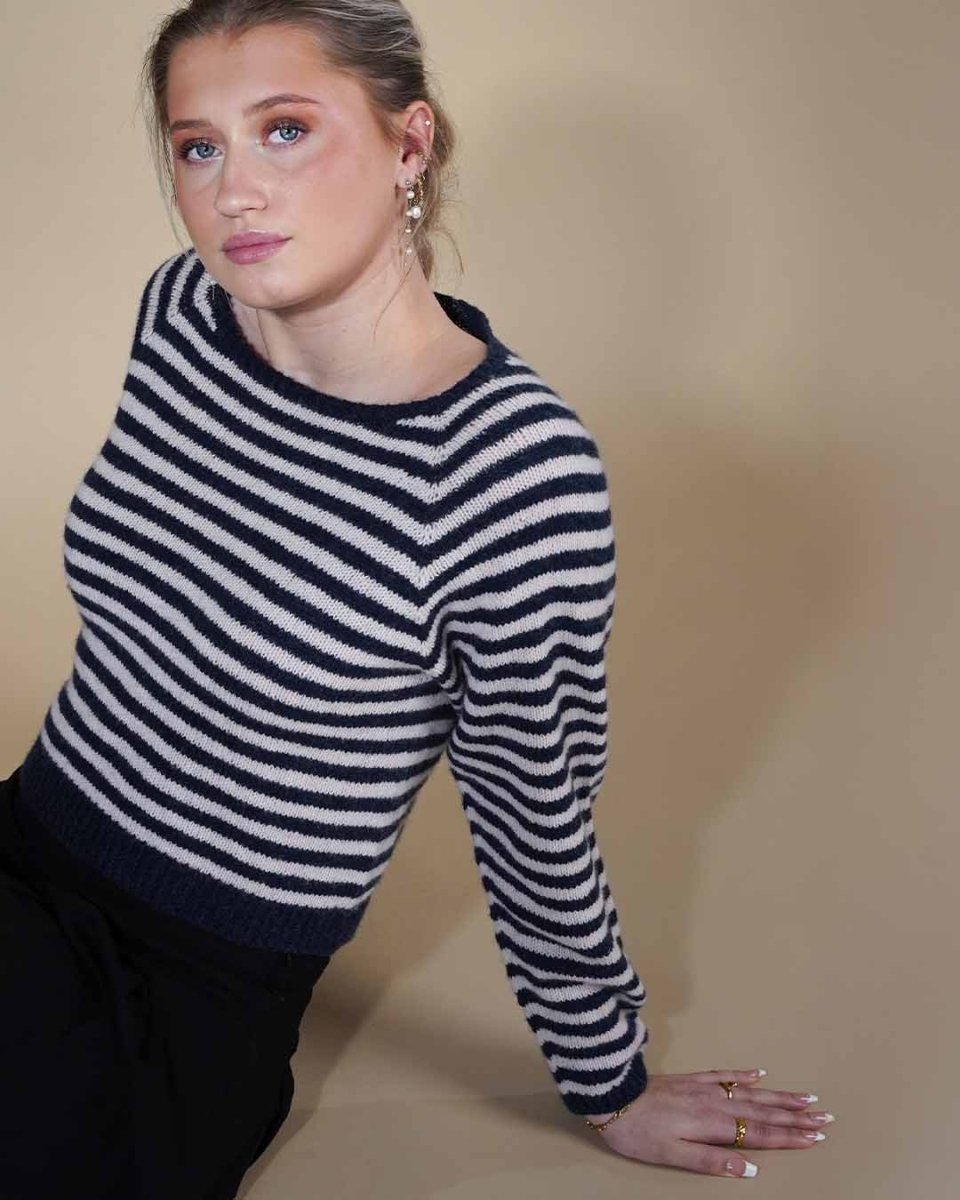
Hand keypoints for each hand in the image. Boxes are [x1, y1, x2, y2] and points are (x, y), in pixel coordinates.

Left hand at [585, 1067, 832, 1177]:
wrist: (612, 1095)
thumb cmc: (639, 1132)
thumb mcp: (673, 1155)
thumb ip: (712, 1161)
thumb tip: (750, 1169)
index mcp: (713, 1124)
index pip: (759, 1133)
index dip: (789, 1136)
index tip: (816, 1136)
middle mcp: (714, 1102)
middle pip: (763, 1110)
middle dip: (795, 1115)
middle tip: (825, 1116)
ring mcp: (704, 1087)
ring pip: (750, 1092)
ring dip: (779, 1096)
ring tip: (805, 1097)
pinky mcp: (691, 1078)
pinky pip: (725, 1074)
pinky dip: (744, 1075)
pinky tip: (759, 1073)